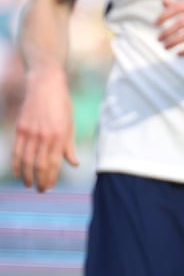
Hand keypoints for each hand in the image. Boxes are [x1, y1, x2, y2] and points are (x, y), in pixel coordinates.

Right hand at [11, 69, 78, 191]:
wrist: (46, 85)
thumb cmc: (61, 104)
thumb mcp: (70, 123)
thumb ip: (69, 146)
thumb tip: (73, 164)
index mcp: (60, 135)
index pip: (54, 163)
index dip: (50, 177)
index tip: (49, 187)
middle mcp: (45, 136)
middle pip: (39, 165)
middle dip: (40, 180)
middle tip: (40, 190)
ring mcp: (31, 133)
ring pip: (27, 161)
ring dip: (27, 176)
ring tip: (29, 184)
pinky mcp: (20, 129)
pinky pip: (17, 151)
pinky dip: (16, 165)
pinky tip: (18, 173)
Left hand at [156, 0, 183, 55]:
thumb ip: (183, 4)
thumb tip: (163, 2)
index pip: (179, 7)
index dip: (165, 15)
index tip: (156, 24)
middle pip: (182, 22)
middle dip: (167, 32)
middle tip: (159, 39)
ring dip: (174, 42)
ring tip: (166, 47)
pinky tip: (179, 53)